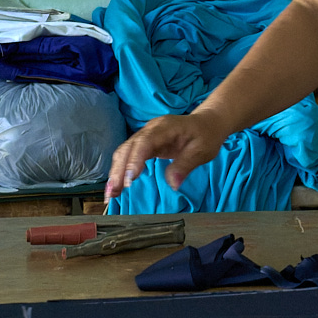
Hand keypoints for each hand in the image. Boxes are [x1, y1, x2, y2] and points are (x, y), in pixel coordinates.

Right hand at [105, 111, 229, 199]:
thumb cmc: (205, 136)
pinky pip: (128, 156)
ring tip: (110, 194)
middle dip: (119, 171)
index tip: (129, 180)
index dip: (134, 161)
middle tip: (113, 193)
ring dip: (116, 172)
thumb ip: (185, 165)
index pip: (144, 143)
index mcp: (164, 128)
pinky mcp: (144, 144)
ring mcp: (145, 136)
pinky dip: (121, 170)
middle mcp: (150, 130)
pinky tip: (117, 186)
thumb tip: (172, 184)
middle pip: (128, 148)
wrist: (206, 123)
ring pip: (124, 152)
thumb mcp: (202, 151)